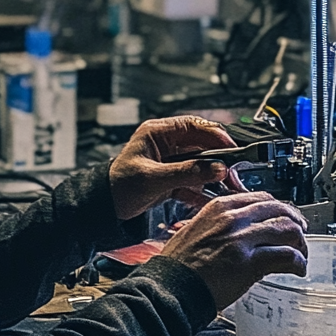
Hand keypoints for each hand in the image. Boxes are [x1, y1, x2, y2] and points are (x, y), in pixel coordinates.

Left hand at [109, 116, 235, 220]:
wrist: (101, 209)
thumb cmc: (116, 186)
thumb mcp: (152, 178)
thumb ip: (186, 173)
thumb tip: (216, 169)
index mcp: (157, 133)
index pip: (193, 126)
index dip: (215, 135)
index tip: (232, 148)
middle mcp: (166, 144)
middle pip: (201, 146)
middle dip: (219, 160)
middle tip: (234, 172)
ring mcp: (170, 162)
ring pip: (200, 165)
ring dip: (214, 177)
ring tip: (230, 187)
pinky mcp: (171, 180)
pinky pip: (193, 182)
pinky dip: (203, 191)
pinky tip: (213, 199)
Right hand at [160, 192, 308, 309]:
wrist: (169, 289)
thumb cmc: (179, 267)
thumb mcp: (195, 231)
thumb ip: (219, 225)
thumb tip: (240, 230)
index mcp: (219, 207)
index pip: (260, 198)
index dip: (279, 208)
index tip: (285, 217)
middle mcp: (233, 218)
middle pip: (279, 211)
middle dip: (295, 223)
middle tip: (300, 235)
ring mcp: (242, 239)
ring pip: (287, 231)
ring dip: (300, 244)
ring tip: (301, 255)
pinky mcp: (250, 263)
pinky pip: (286, 256)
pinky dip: (298, 263)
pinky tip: (298, 269)